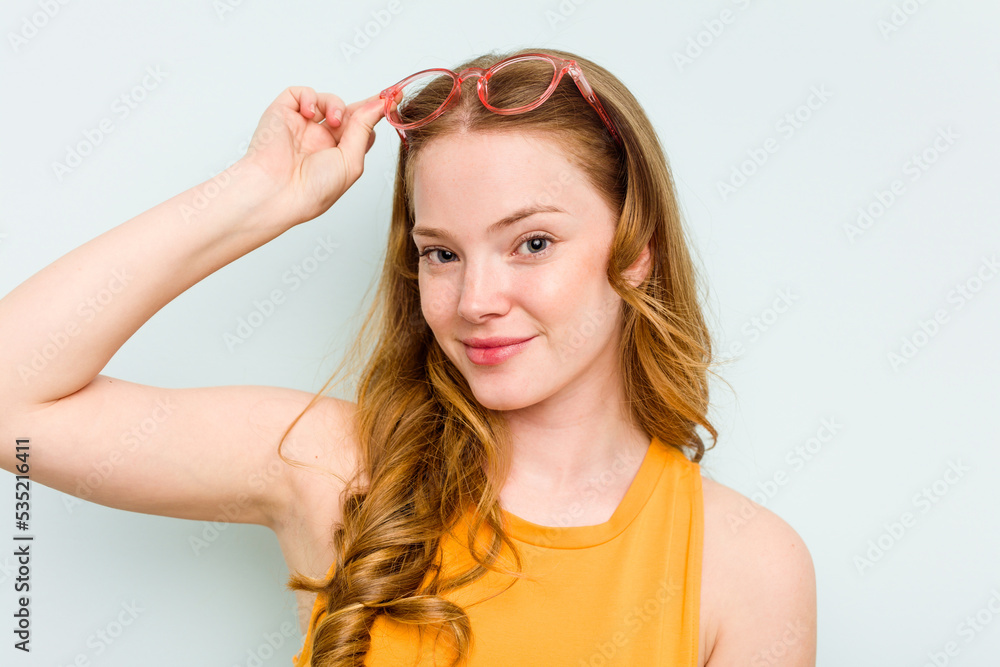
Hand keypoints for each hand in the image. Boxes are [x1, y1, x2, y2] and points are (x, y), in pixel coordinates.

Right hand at [238, 86, 385, 227]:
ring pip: (327, 101)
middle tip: (378, 101)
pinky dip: (309, 97)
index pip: (360, 129)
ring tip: (334, 121)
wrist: (277, 191)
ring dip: (336, 105)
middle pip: (347, 113)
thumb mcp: (351, 161)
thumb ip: (364, 129)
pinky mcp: (282, 114)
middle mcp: (320, 140)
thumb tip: (381, 104)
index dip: (375, 114)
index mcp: (338, 155)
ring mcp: (301, 126)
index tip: (393, 99)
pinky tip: (310, 113)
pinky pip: (300, 93)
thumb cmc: (313, 189)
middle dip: (361, 108)